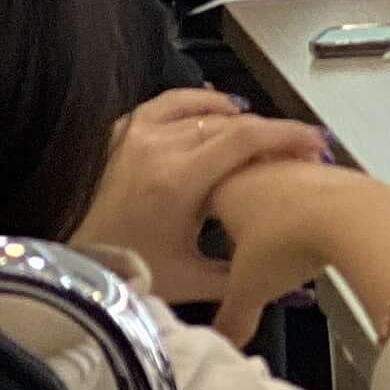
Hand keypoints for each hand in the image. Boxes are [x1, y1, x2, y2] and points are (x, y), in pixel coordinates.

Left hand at [83, 93, 327, 305]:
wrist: (75, 265)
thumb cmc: (126, 271)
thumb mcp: (192, 279)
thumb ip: (245, 275)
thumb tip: (293, 287)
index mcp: (178, 180)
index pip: (246, 139)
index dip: (288, 135)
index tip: (314, 141)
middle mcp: (157, 148)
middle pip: (229, 122)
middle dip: (270, 132)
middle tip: (294, 146)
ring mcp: (135, 136)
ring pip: (201, 108)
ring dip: (237, 115)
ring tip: (259, 127)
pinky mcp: (120, 134)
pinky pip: (167, 103)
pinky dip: (197, 101)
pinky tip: (213, 108)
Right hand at [200, 162, 389, 354]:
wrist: (353, 216)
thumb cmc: (288, 243)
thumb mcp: (250, 290)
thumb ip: (232, 317)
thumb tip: (224, 342)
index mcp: (224, 187)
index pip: (200, 196)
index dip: (201, 216)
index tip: (206, 232)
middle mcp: (258, 167)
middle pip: (242, 185)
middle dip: (244, 212)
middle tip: (247, 241)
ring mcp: (298, 164)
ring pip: (280, 182)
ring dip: (282, 207)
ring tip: (287, 240)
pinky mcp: (334, 168)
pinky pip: (316, 187)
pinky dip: (315, 206)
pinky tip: (322, 230)